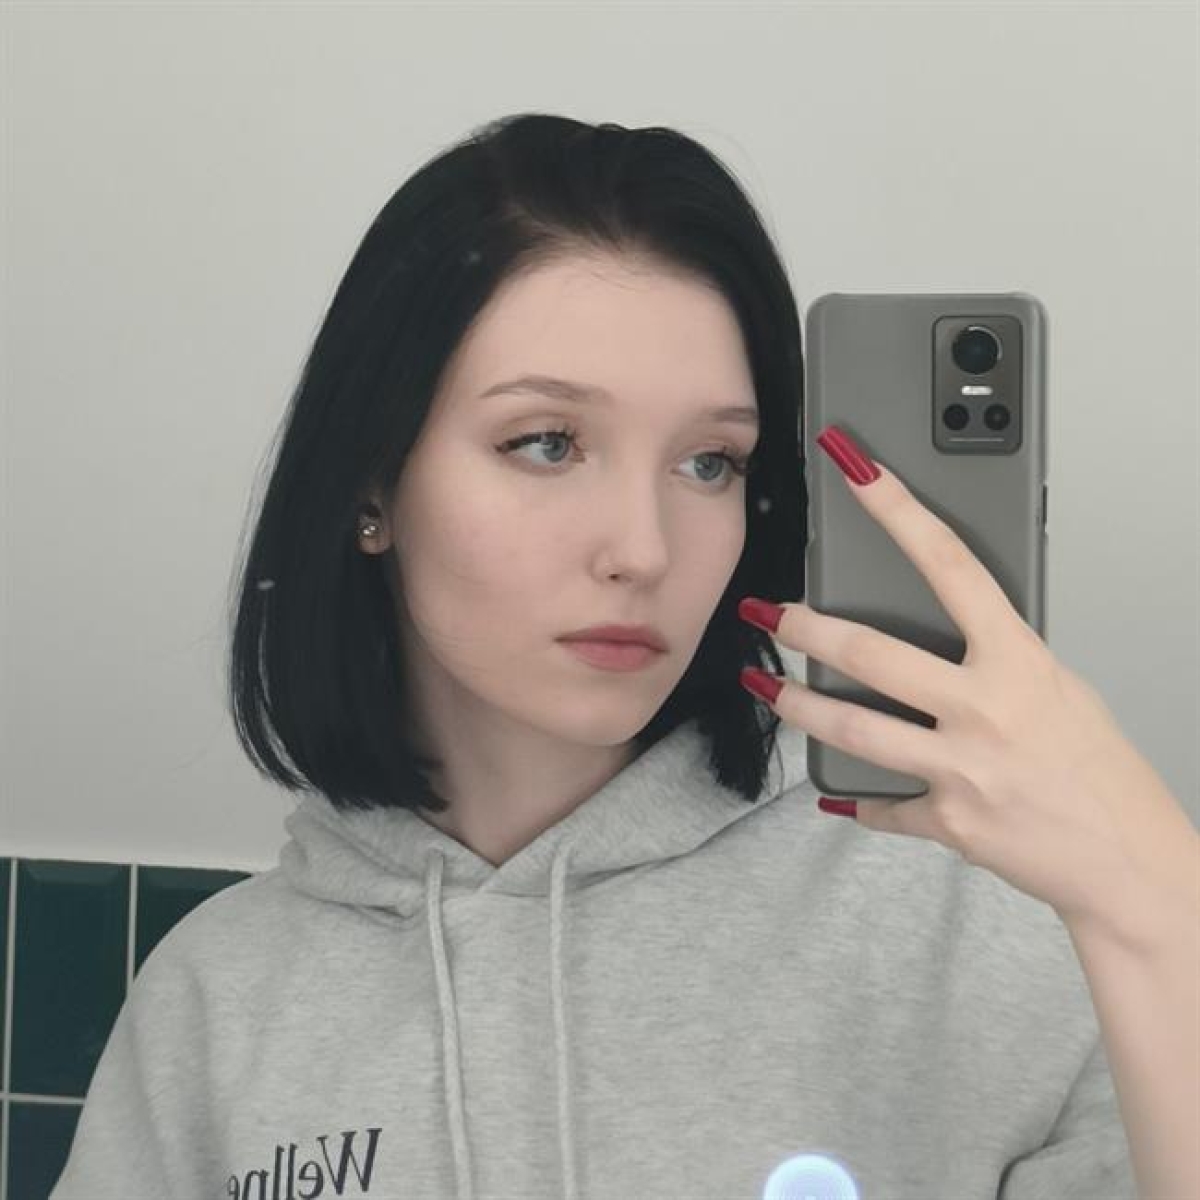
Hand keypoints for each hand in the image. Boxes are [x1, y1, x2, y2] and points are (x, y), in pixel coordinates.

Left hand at [738, 425, 1196, 949]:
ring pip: (851, 726)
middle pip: (870, 651)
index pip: (950, 563)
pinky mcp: (946, 820)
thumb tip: (950, 637)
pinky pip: (882, 804)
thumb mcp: (1060, 690)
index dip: (898, 510)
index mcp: (1019, 660)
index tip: (856, 472)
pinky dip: (857, 798)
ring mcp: (961, 766)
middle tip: (764, 611)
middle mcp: (984, 707)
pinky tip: (834, 791)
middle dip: (804, 628)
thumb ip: (999, 660)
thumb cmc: (1102, 772)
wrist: (1130, 863)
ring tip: (764, 688)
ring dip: (796, 705)